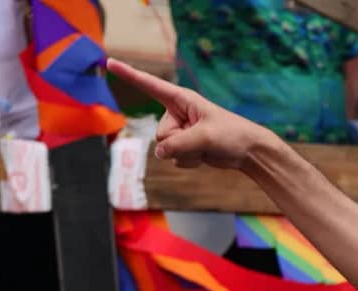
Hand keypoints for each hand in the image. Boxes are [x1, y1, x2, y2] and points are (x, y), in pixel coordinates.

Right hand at [106, 58, 270, 169]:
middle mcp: (176, 113)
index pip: (149, 85)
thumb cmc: (232, 135)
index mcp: (181, 99)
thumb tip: (159, 153)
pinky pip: (174, 158)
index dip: (129, 74)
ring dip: (186, 154)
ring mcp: (179, 131)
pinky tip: (204, 155)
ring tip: (206, 147)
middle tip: (203, 141)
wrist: (248, 152)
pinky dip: (189, 161)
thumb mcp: (205, 137)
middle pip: (160, 134)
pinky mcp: (183, 146)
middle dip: (179, 143)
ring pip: (165, 149)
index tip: (109, 62)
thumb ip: (178, 144)